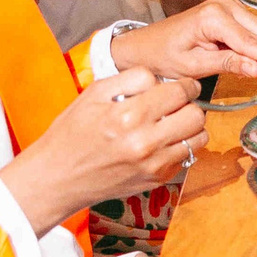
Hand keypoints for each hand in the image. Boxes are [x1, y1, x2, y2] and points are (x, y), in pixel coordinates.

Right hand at [0, 68, 204, 232]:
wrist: (57, 176)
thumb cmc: (72, 133)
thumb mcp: (93, 94)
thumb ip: (131, 79)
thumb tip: (163, 79)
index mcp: (127, 115)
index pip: (179, 91)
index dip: (183, 85)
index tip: (181, 87)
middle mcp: (144, 141)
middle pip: (196, 114)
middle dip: (188, 105)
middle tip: (175, 105)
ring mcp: (154, 163)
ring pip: (199, 136)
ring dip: (189, 127)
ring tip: (170, 124)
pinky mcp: (158, 178)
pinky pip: (189, 155)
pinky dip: (181, 146)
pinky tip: (162, 142)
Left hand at [108, 0, 256, 83]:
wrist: (144, 45)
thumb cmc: (163, 55)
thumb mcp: (193, 65)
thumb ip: (227, 64)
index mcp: (213, 17)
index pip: (251, 41)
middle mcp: (224, 5)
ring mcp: (228, 5)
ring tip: (243, 66)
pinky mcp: (230, 10)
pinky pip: (252, 29)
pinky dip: (252, 45)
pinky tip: (241, 57)